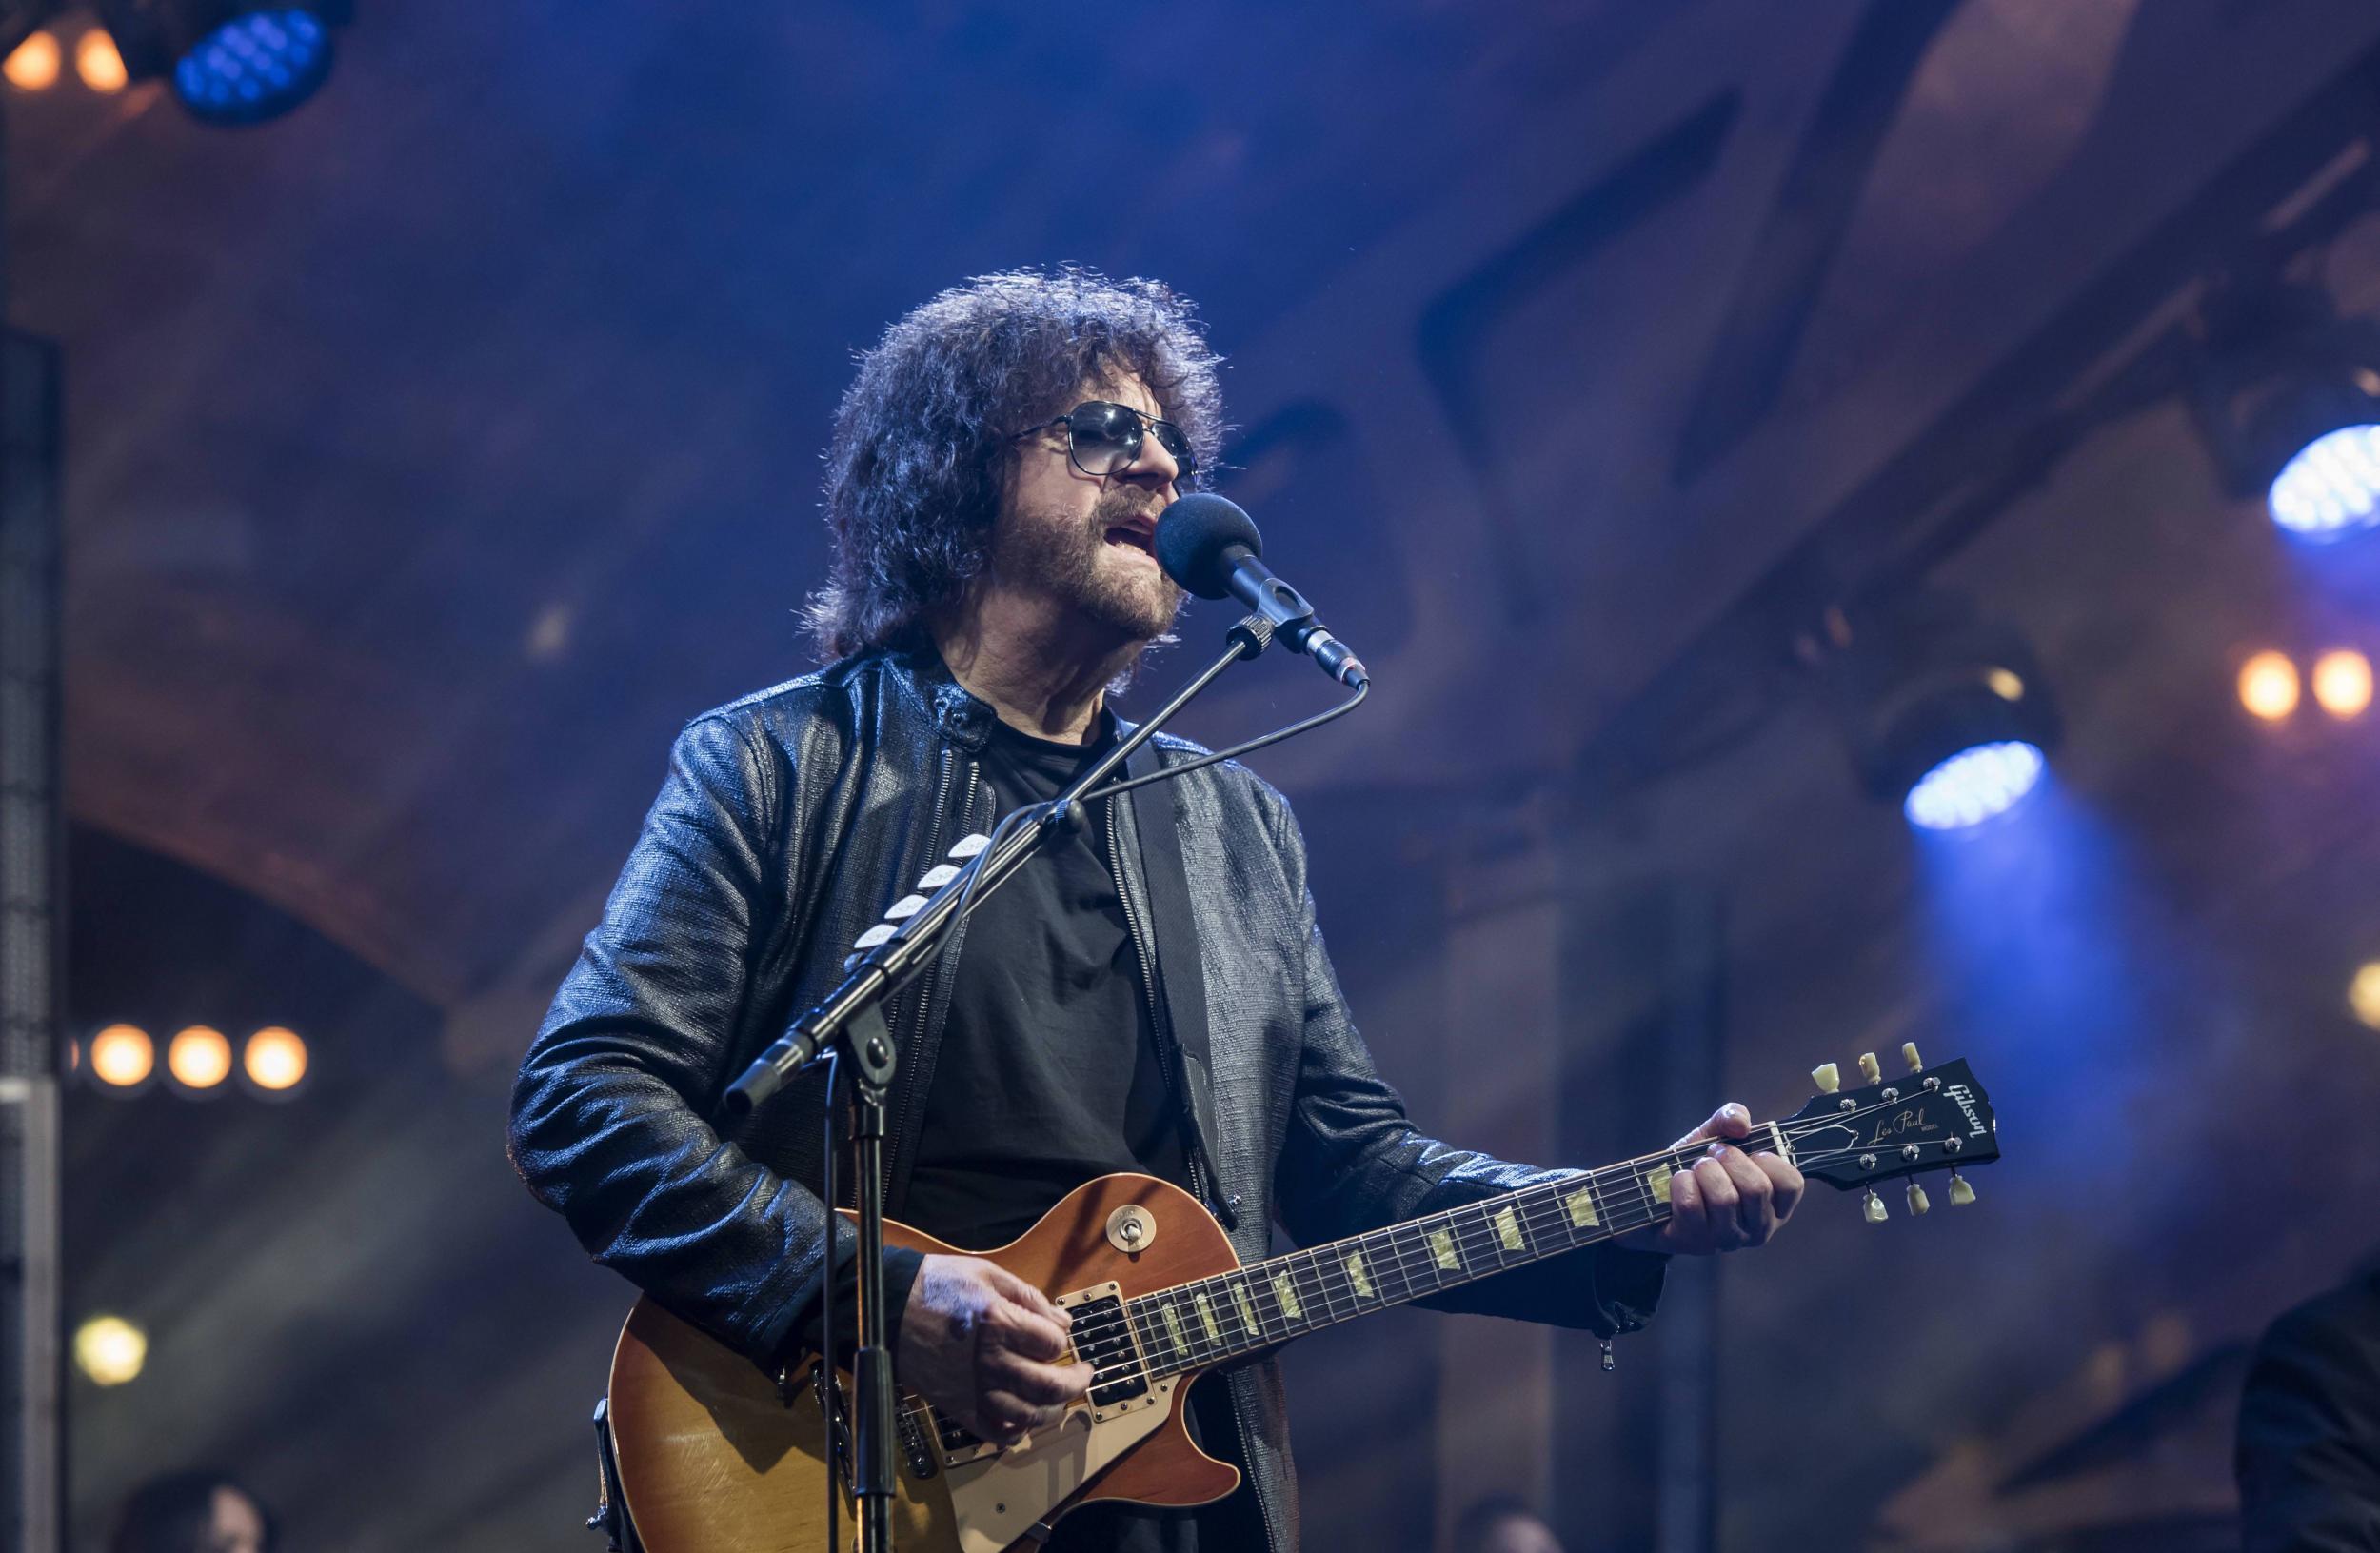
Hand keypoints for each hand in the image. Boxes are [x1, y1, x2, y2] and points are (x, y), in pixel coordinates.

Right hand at [897, 1254, 1092, 1445]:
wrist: (887, 1308)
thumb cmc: (935, 1285)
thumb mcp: (986, 1273)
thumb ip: (1028, 1297)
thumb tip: (1062, 1321)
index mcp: (999, 1324)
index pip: (1053, 1344)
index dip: (1063, 1339)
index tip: (1061, 1335)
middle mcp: (990, 1361)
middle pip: (1049, 1386)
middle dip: (1076, 1383)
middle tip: (1083, 1375)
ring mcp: (973, 1388)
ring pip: (1027, 1416)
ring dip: (1052, 1412)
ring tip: (1058, 1400)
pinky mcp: (957, 1406)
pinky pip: (994, 1433)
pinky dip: (1015, 1433)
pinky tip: (1023, 1421)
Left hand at [1620, 1102, 1803, 1255]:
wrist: (1653, 1193)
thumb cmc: (1695, 1167)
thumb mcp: (1715, 1135)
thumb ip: (1731, 1117)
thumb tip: (1741, 1123)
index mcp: (1774, 1204)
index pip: (1792, 1183)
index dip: (1769, 1159)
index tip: (1750, 1152)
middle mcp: (1757, 1228)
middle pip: (1757, 1188)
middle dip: (1730, 1159)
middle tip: (1713, 1155)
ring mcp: (1727, 1240)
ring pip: (1724, 1199)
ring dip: (1704, 1171)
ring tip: (1695, 1169)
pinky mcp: (1695, 1242)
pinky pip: (1692, 1204)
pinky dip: (1681, 1183)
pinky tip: (1679, 1183)